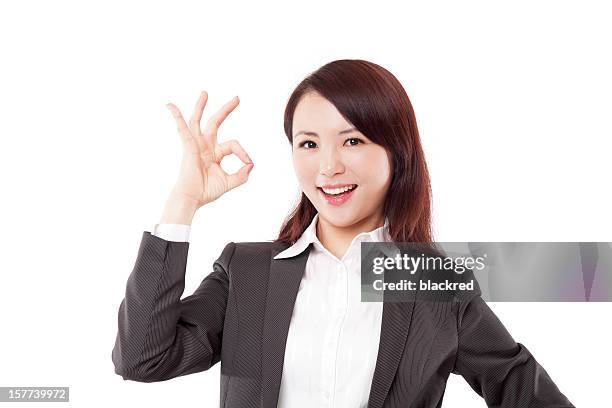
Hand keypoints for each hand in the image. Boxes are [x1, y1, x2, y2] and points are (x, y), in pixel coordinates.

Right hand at [165, 91, 253, 209]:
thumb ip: (241, 175)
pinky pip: (182, 128)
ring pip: (197, 121)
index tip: (248, 162)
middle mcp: (205, 146)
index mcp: (215, 153)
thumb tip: (251, 164)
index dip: (243, 152)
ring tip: (205, 93)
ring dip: (200, 106)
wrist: (193, 198)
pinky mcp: (188, 146)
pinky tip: (170, 106)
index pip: (233, 144)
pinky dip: (176, 116)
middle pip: (215, 123)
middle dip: (226, 110)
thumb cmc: (207, 191)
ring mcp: (196, 145)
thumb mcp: (229, 182)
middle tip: (237, 98)